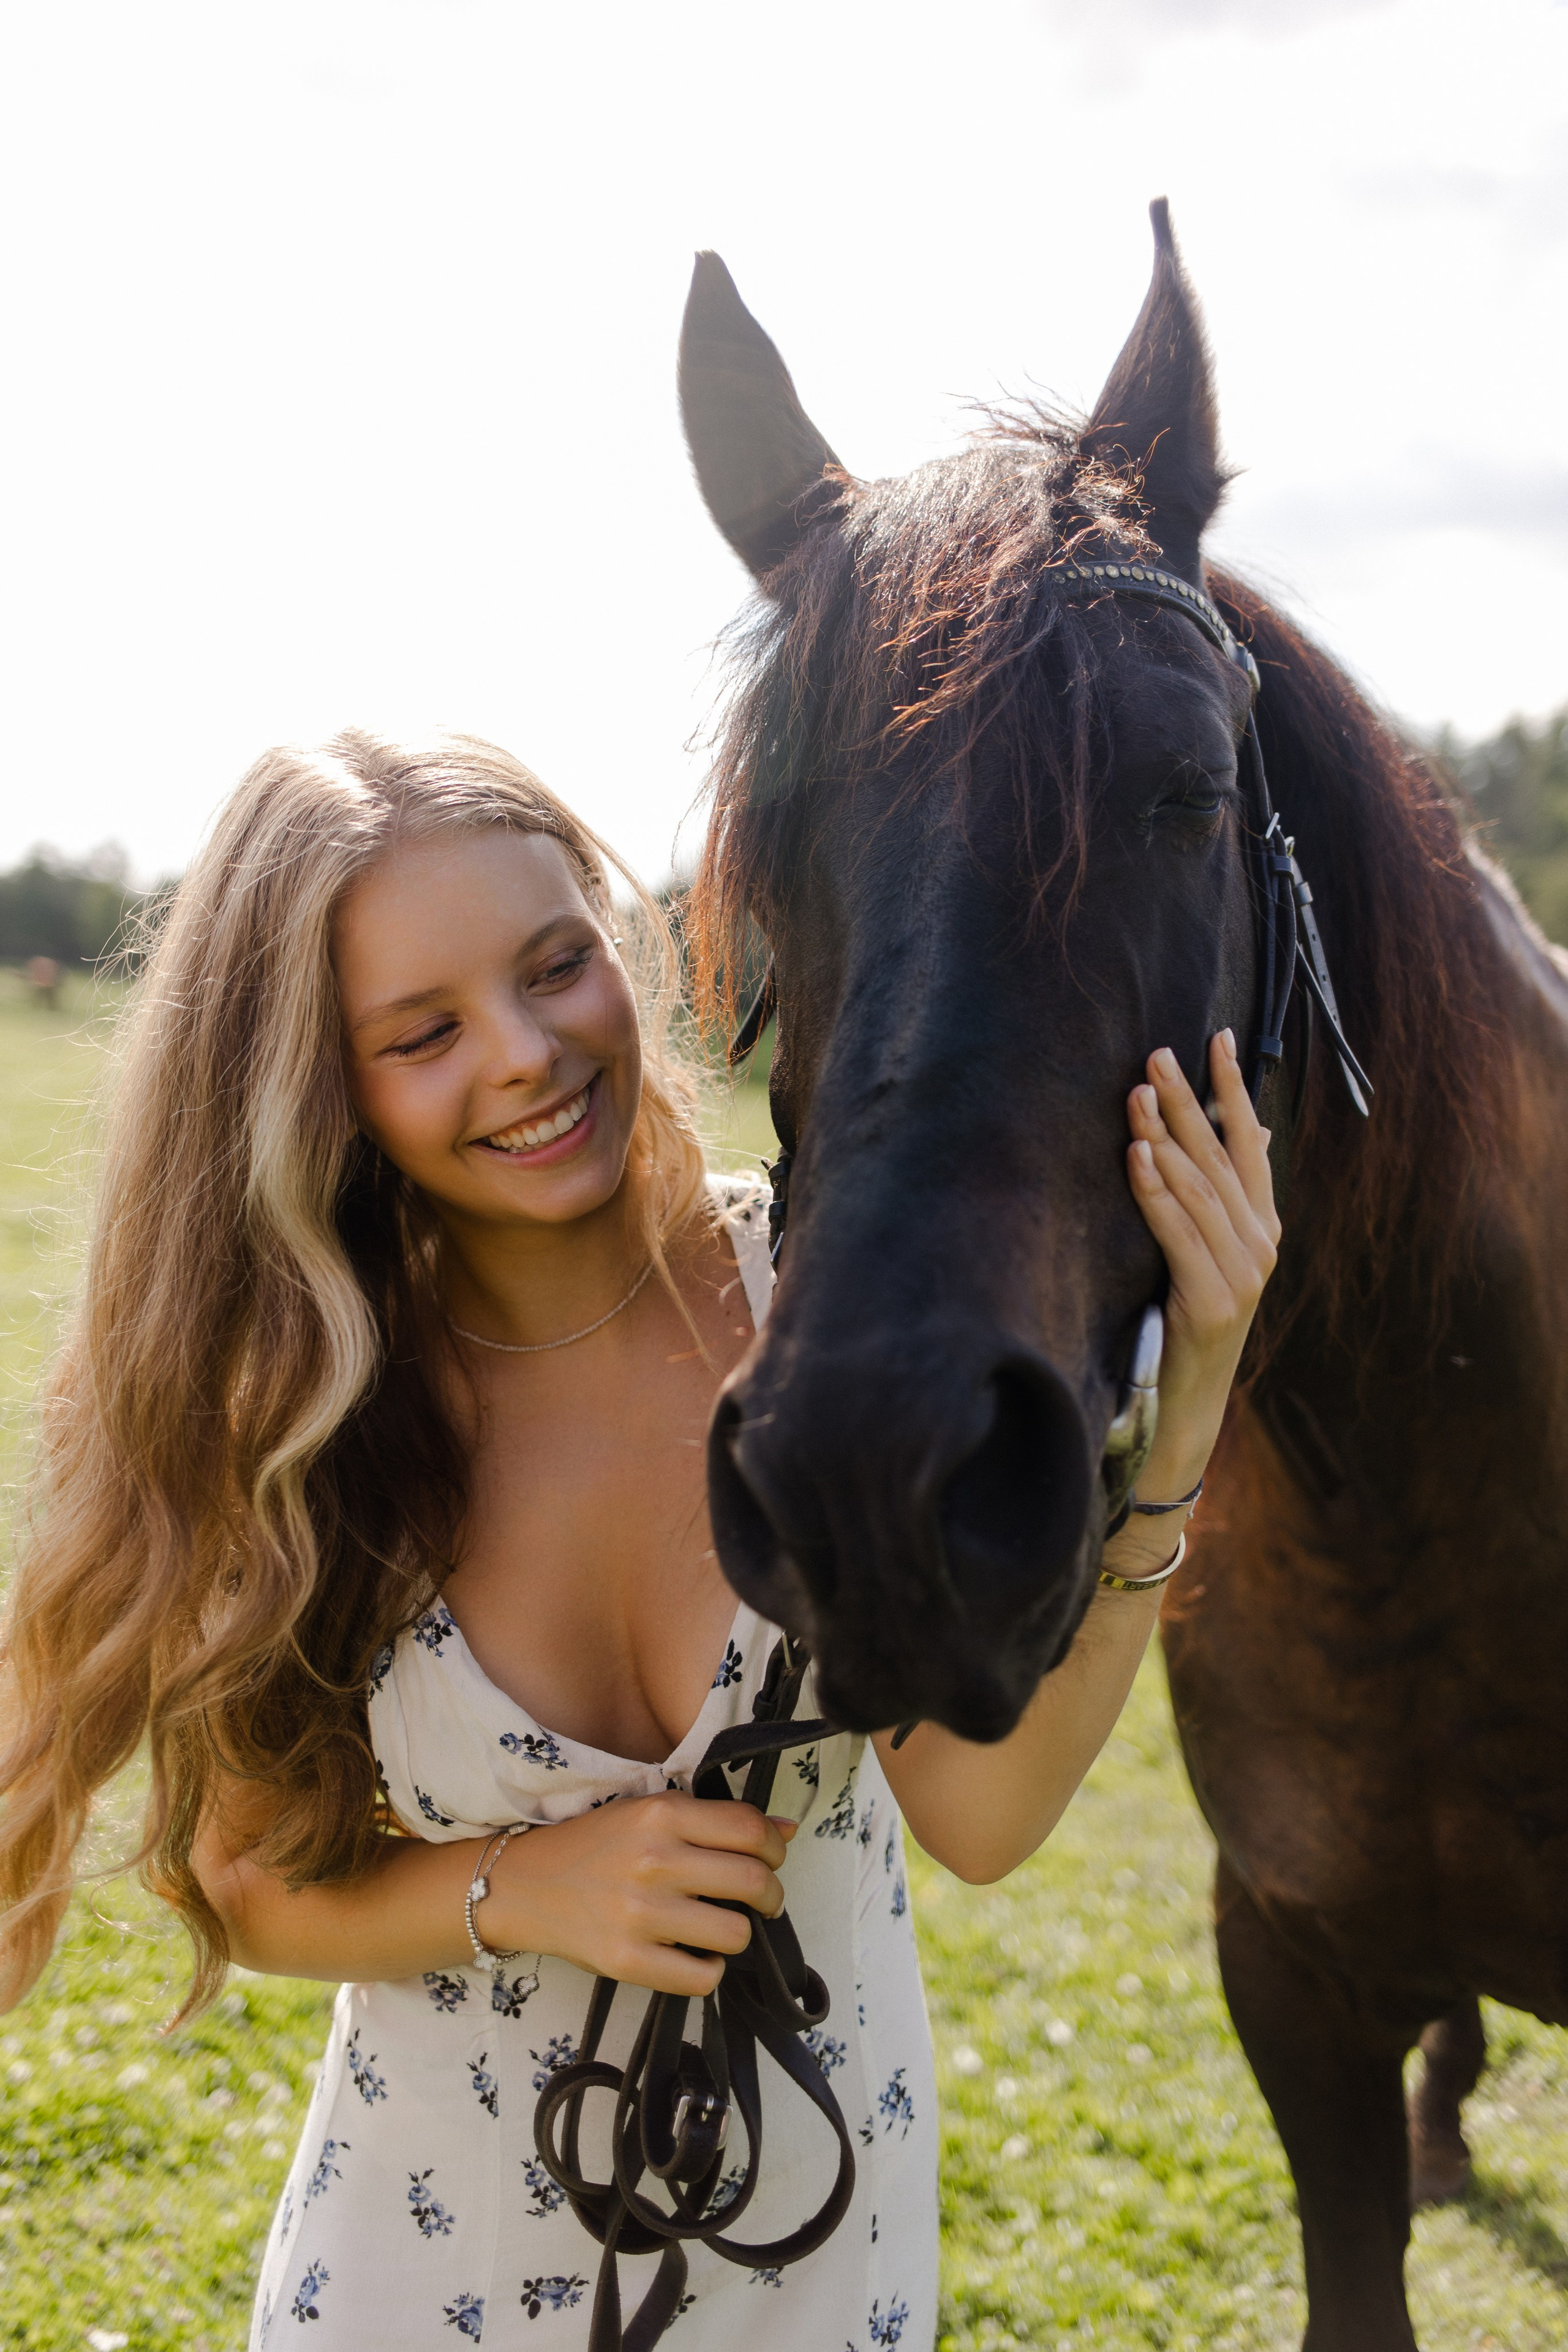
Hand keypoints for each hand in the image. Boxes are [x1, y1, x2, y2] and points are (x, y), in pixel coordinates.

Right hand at [476, 1792, 796, 1997]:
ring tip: (721, 1928)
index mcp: (662, 1814)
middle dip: (772, 1895)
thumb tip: (788, 1829)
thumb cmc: (596, 1846)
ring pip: (735, 1933)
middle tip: (762, 1901)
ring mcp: (640, 1913)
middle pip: (754, 1882)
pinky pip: (701, 1977)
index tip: (771, 1860)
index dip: (775, 1848)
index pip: (750, 1829)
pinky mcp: (626, 1960)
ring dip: (740, 1935)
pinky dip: (709, 1970)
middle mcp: (654, 1860)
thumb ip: (716, 1820)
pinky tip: (695, 1955)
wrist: (527, 1885)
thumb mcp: (650, 1813)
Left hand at [1116, 1030, 1279, 1556]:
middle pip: (1220, 1156)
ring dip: (1167, 1138)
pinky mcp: (1214, 1301)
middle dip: (1188, 1101)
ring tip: (1137, 1094)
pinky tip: (1136, 1157)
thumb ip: (1224, 1194)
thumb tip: (1253, 1128)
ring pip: (1201, 1189)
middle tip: (1156, 1052)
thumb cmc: (1187, 1320)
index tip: (1215, 1037)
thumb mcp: (1209, 1250)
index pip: (1249, 1141)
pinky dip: (1157, 1193)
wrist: (1187, 1404)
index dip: (1232, 1088)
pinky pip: (1179, 1234)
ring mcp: (1243, 1273)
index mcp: (1262, 1223)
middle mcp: (1261, 1242)